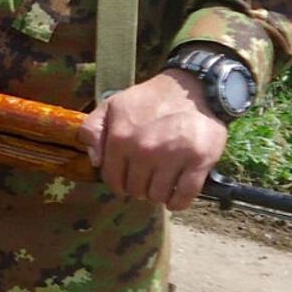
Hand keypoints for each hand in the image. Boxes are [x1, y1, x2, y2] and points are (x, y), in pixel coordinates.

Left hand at [77, 70, 227, 210]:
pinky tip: (175, 197)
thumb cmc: (149, 99)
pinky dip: (177, 202)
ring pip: (158, 196)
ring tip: (160, 182)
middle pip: (136, 190)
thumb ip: (92, 129)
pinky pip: (183, 197)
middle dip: (138, 188)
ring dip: (158, 194)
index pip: (112, 179)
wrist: (191, 88)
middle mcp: (144, 151)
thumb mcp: (112, 105)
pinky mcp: (198, 162)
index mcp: (120, 139)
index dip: (118, 183)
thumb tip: (95, 161)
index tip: (126, 179)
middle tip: (146, 178)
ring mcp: (172, 157)